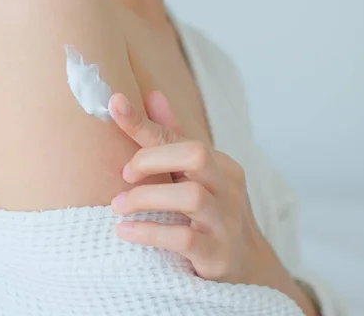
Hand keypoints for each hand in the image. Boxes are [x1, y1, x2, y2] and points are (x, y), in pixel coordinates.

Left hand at [107, 91, 290, 289]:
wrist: (248, 267)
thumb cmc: (213, 215)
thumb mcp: (197, 177)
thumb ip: (174, 139)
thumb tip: (152, 95)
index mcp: (221, 166)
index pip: (182, 137)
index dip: (146, 122)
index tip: (115, 105)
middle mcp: (227, 189)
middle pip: (196, 155)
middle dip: (152, 159)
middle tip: (125, 174)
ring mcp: (225, 222)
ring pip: (191, 197)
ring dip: (146, 198)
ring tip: (118, 206)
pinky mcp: (217, 254)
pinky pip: (184, 238)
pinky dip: (150, 232)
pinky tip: (126, 232)